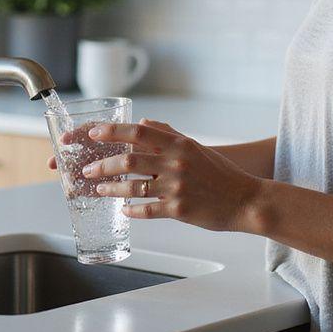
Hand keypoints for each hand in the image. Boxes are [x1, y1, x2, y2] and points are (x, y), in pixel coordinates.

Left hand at [77, 119, 264, 232]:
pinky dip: (132, 210)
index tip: (93, 133)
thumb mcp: (195, 147)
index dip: (112, 131)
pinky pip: (147, 210)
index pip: (138, 131)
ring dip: (112, 189)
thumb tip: (144, 121)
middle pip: (129, 159)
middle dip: (103, 165)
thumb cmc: (220, 173)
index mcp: (179, 144)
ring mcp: (177, 187)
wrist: (245, 199)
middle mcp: (176, 162)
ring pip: (133, 187)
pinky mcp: (179, 209)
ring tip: (99, 190)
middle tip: (87, 170)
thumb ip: (168, 133)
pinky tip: (124, 210)